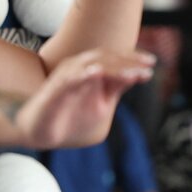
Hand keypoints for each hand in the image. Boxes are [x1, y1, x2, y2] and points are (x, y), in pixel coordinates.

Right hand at [15, 48, 154, 148]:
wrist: (38, 133)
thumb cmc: (69, 119)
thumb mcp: (100, 106)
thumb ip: (115, 90)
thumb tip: (137, 75)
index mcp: (89, 73)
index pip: (112, 60)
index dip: (132, 59)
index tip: (153, 63)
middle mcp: (77, 71)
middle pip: (103, 58)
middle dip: (127, 60)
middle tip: (148, 65)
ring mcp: (64, 79)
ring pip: (89, 65)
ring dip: (111, 67)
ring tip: (132, 71)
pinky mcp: (52, 91)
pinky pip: (68, 79)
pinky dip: (81, 74)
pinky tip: (96, 73)